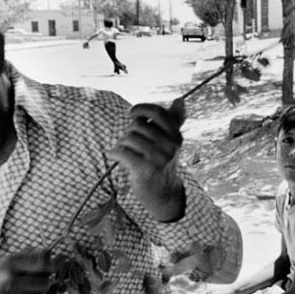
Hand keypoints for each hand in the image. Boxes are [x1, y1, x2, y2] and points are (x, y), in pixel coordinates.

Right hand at [0, 248, 54, 293]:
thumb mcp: (1, 263)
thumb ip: (26, 258)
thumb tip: (51, 254)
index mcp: (7, 264)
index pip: (43, 262)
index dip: (50, 266)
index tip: (51, 269)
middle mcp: (7, 282)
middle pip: (44, 284)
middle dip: (40, 286)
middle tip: (28, 286)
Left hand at [108, 103, 185, 220]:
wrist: (163, 194)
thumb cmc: (163, 163)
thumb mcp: (171, 142)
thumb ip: (175, 121)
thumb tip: (180, 100)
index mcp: (176, 136)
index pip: (158, 113)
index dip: (141, 109)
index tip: (131, 114)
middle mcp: (170, 146)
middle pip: (137, 125)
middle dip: (128, 132)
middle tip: (130, 143)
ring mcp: (158, 158)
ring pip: (128, 138)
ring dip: (121, 144)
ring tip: (124, 152)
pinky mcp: (144, 169)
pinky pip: (121, 151)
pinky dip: (114, 153)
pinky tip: (115, 156)